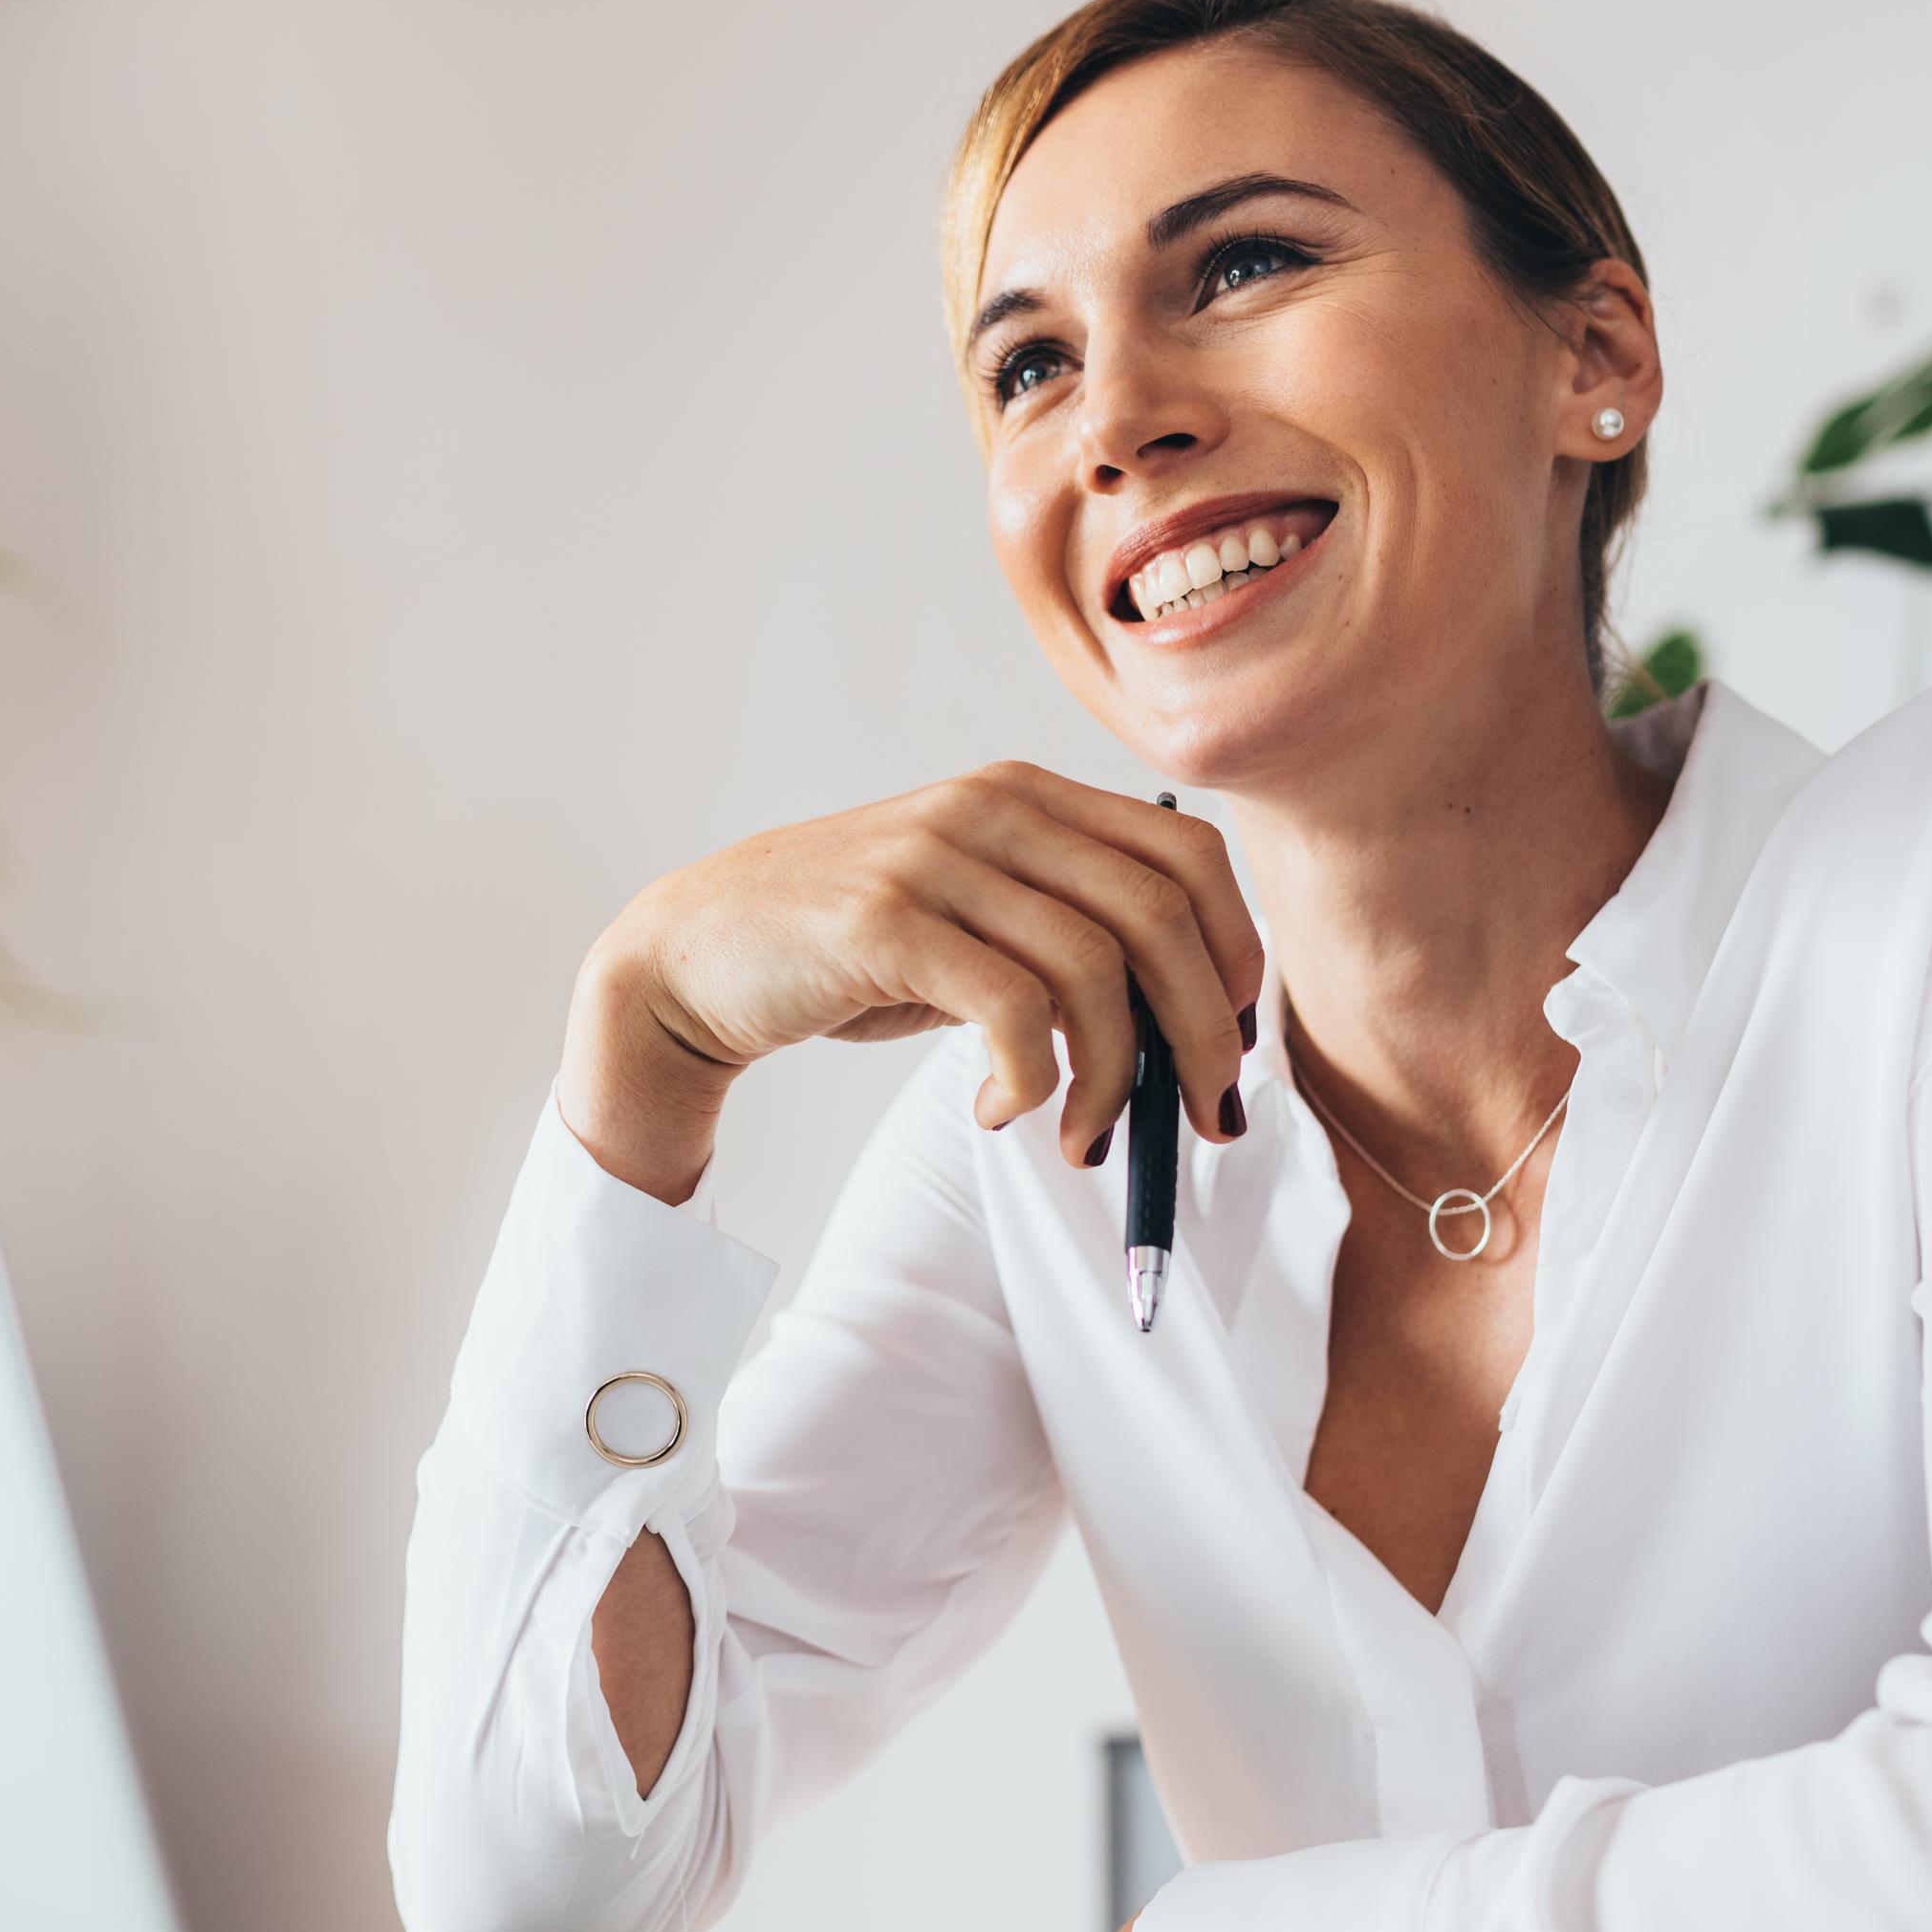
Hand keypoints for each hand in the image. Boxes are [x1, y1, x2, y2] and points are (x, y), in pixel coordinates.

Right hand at [564, 763, 1264, 1203]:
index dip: (1235, 953)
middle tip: (1202, 1117)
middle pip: (1164, 914)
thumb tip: (1188, 1023)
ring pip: (1097, 969)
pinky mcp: (885, 922)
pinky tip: (1001, 1111)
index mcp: (1029, 796)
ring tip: (1082, 1135)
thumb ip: (1065, 938)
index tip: (1232, 1041)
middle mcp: (993, 809)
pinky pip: (1013, 1009)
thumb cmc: (848, 952)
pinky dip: (1032, 1080)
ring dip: (1113, 1078)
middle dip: (1204, 1032)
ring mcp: (937, 859)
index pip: (1188, 854)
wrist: (696, 953)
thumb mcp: (974, 920)